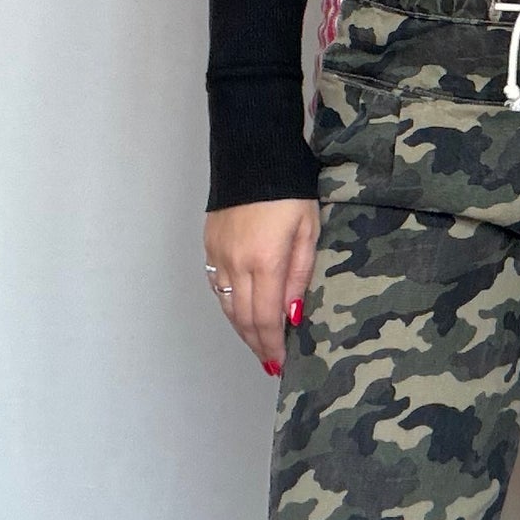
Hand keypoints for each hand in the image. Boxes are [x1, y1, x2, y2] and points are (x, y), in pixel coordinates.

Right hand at [203, 198, 317, 370]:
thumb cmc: (291, 190)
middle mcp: (236, 264)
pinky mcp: (210, 245)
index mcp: (265, 262)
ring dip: (242, 328)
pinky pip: (218, 286)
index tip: (279, 364)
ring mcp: (219, 255)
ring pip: (227, 305)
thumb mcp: (309, 231)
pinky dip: (229, 304)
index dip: (272, 346)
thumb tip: (292, 315)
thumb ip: (300, 275)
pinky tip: (241, 311)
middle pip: (243, 319)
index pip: (266, 319)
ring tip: (257, 343)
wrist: (254, 155)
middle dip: (257, 344)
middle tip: (269, 362)